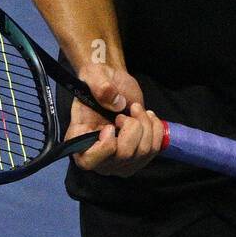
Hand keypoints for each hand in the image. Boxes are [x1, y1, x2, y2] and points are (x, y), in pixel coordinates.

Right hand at [65, 62, 163, 177]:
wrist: (113, 84)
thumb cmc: (99, 81)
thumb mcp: (94, 75)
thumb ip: (100, 86)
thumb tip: (116, 102)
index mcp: (79, 140)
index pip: (89, 161)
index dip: (105, 146)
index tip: (110, 126)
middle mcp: (99, 156)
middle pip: (124, 156)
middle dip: (132, 127)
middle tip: (124, 114)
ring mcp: (120, 158)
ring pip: (143, 152)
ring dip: (145, 125)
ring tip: (136, 110)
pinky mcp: (138, 154)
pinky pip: (155, 148)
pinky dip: (156, 128)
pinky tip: (147, 116)